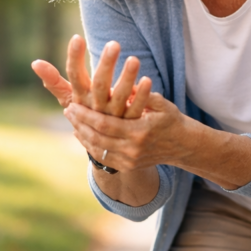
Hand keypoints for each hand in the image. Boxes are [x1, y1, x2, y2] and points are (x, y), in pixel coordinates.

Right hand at [31, 35, 150, 117]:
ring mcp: (113, 117)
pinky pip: (136, 108)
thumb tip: (34, 62)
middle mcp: (95, 108)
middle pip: (99, 84)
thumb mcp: (71, 98)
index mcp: (80, 99)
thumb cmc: (87, 113)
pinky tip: (147, 80)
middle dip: (106, 64)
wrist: (106, 148)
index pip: (74, 76)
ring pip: (120, 96)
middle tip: (114, 43)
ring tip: (134, 59)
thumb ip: (54, 80)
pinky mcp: (130, 125)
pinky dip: (141, 95)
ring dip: (127, 77)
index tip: (77, 38)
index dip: (74, 58)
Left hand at [63, 91, 189, 172]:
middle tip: (68, 111)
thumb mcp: (161, 104)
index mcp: (140, 132)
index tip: (73, 105)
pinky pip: (103, 157)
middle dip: (80, 124)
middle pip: (97, 138)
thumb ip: (144, 94)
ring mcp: (130, 161)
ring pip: (98, 149)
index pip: (105, 124)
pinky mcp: (128, 166)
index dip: (86, 115)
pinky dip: (90, 145)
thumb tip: (128, 84)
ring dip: (82, 134)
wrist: (182, 145)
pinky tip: (82, 133)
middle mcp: (133, 149)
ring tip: (72, 121)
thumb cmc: (170, 120)